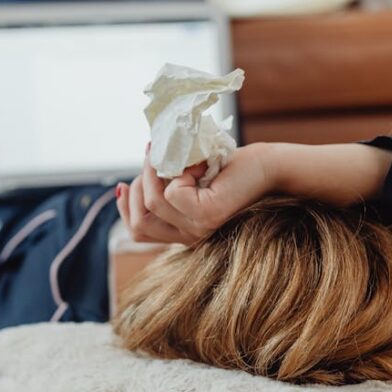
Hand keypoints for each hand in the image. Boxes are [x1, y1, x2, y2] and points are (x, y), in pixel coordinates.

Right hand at [116, 143, 271, 244]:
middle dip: (138, 185)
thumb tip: (123, 186)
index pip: (137, 231)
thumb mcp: (187, 180)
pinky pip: (173, 193)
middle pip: (138, 221)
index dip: (124, 206)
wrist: (268, 168)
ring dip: (156, 171)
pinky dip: (180, 170)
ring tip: (177, 154)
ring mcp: (198, 229)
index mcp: (182, 231)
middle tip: (153, 157)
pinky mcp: (208, 215)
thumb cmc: (230, 170)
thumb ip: (164, 189)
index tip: (123, 183)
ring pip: (152, 203)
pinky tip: (200, 165)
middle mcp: (189, 237)